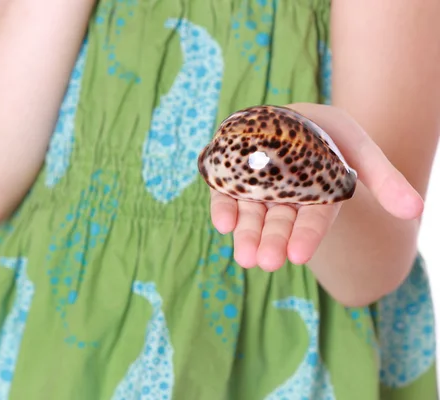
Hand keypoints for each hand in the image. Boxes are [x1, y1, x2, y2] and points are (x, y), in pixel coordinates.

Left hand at [210, 103, 423, 271]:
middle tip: (264, 262)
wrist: (289, 115)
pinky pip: (226, 196)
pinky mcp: (233, 179)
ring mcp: (257, 191)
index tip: (298, 255)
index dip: (306, 237)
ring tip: (244, 257)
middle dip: (272, 242)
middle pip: (278, 224)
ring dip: (246, 234)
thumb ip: (384, 179)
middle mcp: (285, 200)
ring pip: (251, 216)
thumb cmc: (327, 132)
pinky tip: (223, 223)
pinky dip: (223, 209)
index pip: (312, 221)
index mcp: (315, 198)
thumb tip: (416, 211)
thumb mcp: (359, 147)